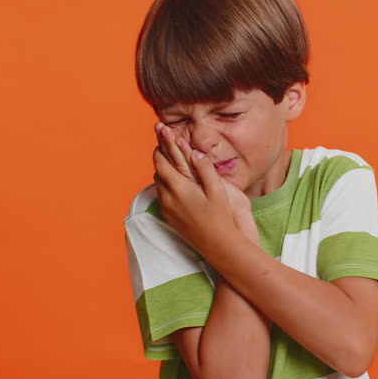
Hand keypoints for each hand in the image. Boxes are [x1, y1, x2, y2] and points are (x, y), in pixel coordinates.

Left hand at [154, 123, 257, 245]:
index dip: (161, 146)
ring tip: (167, 160)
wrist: (218, 245)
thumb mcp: (217, 190)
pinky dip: (164, 184)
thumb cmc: (220, 217)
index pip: (162, 161)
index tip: (161, 133)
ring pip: (158, 183)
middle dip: (159, 155)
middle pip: (157, 170)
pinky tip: (172, 183)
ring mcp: (167, 209)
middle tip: (161, 143)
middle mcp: (168, 197)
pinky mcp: (170, 217)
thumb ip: (205, 169)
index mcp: (179, 187)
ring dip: (162, 170)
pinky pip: (161, 195)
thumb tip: (195, 151)